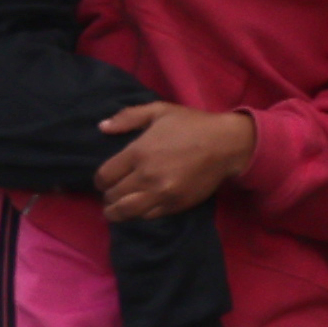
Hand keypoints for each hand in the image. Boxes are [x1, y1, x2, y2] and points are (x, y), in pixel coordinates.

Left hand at [93, 100, 251, 222]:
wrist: (228, 144)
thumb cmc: (192, 125)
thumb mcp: (159, 110)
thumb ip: (128, 117)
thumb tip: (102, 127)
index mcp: (138, 153)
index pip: (104, 177)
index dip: (100, 181)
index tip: (104, 180)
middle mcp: (146, 176)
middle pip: (113, 196)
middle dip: (108, 196)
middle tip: (110, 194)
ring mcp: (162, 193)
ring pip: (127, 212)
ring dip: (117, 212)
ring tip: (115, 210)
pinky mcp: (177, 204)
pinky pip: (149, 215)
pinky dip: (140, 214)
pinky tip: (138, 209)